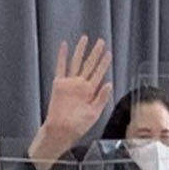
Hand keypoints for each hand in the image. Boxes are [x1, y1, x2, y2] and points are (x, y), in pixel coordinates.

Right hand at [31, 34, 115, 164]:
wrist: (62, 131)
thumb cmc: (78, 126)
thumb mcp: (94, 113)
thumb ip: (102, 98)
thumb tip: (109, 84)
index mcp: (91, 92)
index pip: (99, 73)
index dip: (104, 63)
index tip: (108, 53)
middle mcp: (81, 85)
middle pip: (89, 65)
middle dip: (95, 53)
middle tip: (101, 42)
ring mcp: (70, 83)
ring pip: (76, 62)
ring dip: (80, 51)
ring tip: (85, 39)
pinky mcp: (59, 84)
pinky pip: (61, 67)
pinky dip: (62, 56)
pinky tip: (64, 45)